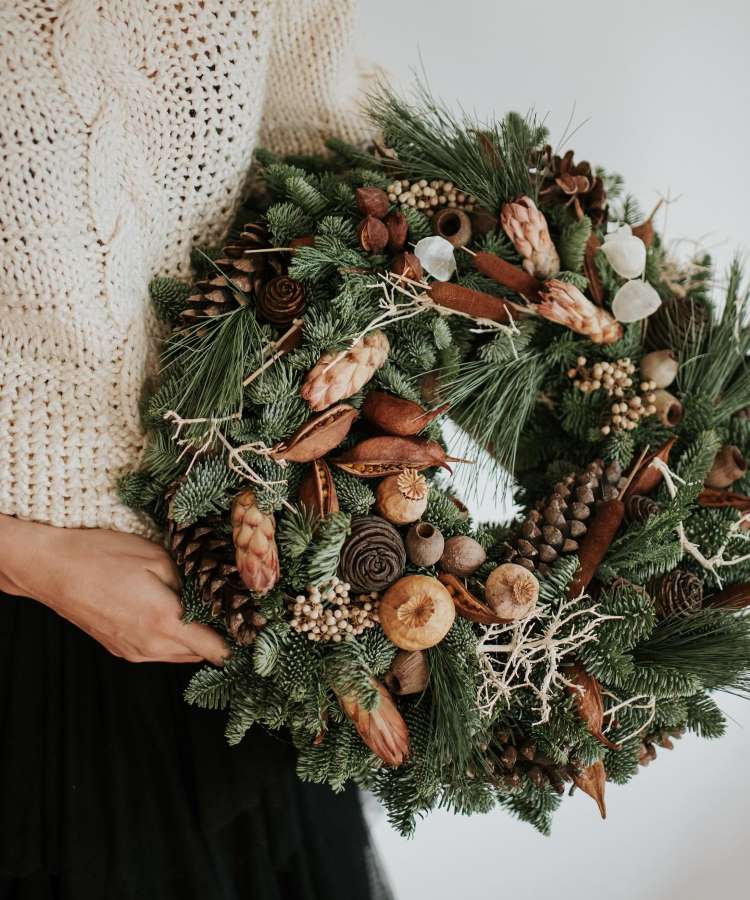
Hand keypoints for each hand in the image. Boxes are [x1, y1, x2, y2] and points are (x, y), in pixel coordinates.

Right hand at [0, 515, 227, 664]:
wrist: (50, 569)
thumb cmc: (103, 555)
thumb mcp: (158, 557)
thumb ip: (193, 581)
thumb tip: (221, 592)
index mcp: (164, 622)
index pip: (217, 651)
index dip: (240, 642)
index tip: (256, 627)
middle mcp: (151, 646)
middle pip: (202, 655)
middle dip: (220, 636)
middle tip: (234, 610)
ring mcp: (134, 652)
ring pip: (181, 654)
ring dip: (196, 638)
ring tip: (205, 608)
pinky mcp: (121, 649)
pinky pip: (160, 650)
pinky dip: (174, 637)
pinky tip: (174, 611)